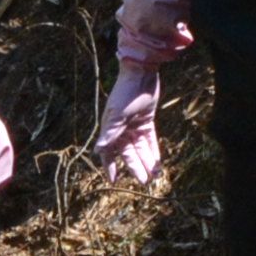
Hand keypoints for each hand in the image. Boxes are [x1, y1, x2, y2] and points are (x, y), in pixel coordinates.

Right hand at [88, 63, 164, 182]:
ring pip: (140, 149)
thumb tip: (98, 151)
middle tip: (144, 181)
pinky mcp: (146, 122)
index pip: (108, 152)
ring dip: (146, 162)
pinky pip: (150, 141)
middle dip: (135, 167)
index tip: (114, 181)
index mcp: (110, 129)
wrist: (140, 74)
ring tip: (154, 176)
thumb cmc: (124, 93)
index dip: (110, 166)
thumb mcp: (116, 115)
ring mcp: (134, 126)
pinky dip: (153, 151)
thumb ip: (109, 134)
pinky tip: (158, 163)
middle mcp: (121, 130)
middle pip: (128, 153)